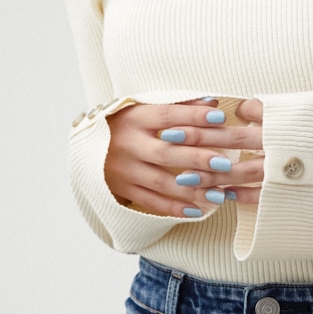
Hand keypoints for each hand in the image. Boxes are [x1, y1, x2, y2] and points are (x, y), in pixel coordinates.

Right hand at [105, 99, 263, 217]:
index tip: (220, 117)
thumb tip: (213, 102)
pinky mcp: (121, 189)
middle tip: (225, 163)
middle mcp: (128, 144)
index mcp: (134, 118)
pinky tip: (197, 211)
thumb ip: (178, 106)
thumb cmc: (126, 123)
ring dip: (192, 190)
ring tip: (219, 194)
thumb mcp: (145, 108)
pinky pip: (150, 202)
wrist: (87, 145)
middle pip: (166, 153)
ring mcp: (124, 170)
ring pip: (161, 182)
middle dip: (197, 159)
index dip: (193, 116)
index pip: (167, 116)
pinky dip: (174, 208)